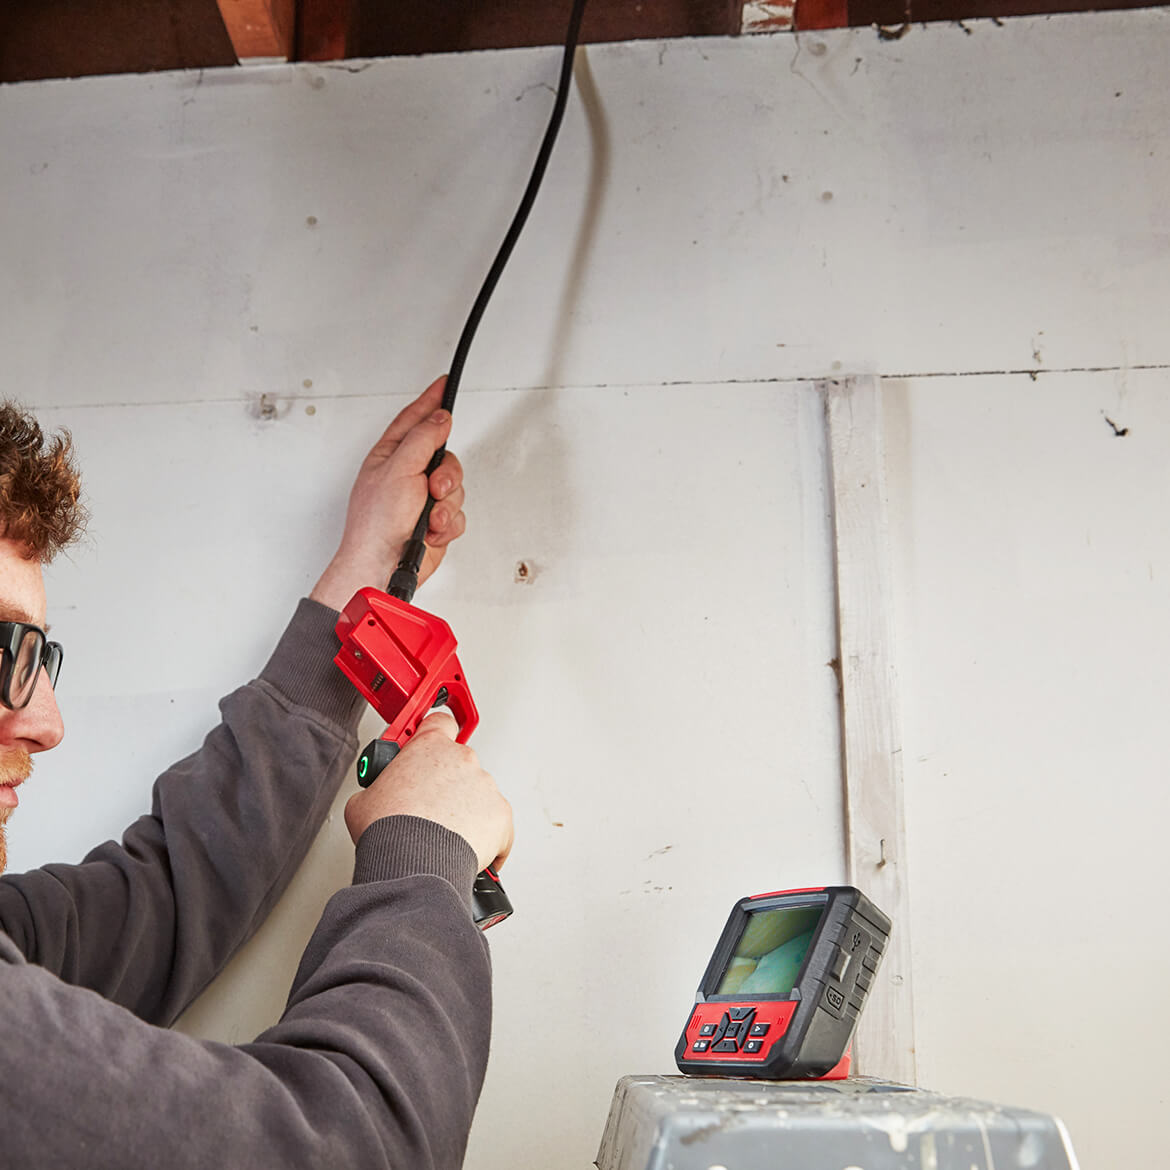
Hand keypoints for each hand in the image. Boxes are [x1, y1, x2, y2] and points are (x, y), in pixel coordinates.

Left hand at [310, 377, 466, 610]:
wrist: (381, 566)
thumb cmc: (376, 524)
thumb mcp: (399, 470)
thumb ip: (423, 440)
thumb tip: (439, 418)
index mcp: (391, 456)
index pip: (415, 419)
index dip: (430, 401)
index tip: (443, 384)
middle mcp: (406, 475)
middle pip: (445, 457)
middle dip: (447, 476)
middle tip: (435, 488)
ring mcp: (420, 500)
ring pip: (455, 488)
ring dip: (446, 506)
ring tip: (429, 518)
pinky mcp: (434, 523)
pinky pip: (457, 515)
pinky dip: (448, 525)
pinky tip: (431, 532)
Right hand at [344, 711, 513, 873]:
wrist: (412, 862)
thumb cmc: (389, 830)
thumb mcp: (363, 800)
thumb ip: (377, 787)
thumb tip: (374, 798)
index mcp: (429, 746)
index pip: (440, 723)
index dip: (436, 733)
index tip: (434, 742)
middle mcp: (462, 759)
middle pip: (459, 763)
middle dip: (447, 783)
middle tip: (430, 806)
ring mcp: (485, 786)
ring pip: (479, 794)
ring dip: (466, 810)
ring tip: (444, 835)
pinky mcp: (501, 814)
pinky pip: (497, 824)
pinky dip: (486, 836)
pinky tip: (468, 849)